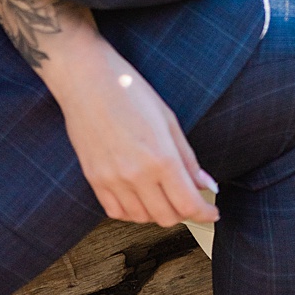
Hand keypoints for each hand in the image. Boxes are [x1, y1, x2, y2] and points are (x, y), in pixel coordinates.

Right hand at [45, 36, 220, 230]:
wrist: (84, 77)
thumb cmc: (127, 90)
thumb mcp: (167, 119)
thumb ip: (188, 159)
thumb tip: (206, 185)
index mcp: (161, 157)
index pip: (189, 205)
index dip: (205, 213)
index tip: (211, 211)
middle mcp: (136, 173)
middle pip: (167, 217)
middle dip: (183, 212)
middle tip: (186, 199)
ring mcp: (111, 177)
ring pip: (141, 218)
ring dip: (157, 212)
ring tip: (161, 196)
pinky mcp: (92, 176)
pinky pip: (115, 211)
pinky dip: (131, 211)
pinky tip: (137, 196)